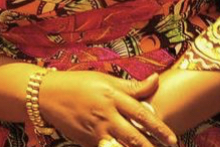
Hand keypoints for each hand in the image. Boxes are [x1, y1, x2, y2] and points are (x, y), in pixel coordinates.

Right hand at [39, 71, 176, 146]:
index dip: (159, 128)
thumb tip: (155, 80)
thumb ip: (131, 86)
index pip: (141, 114)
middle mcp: (106, 115)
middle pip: (134, 136)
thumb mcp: (105, 80)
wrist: (46, 94)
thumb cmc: (79, 84)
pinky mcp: (88, 141)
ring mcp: (96, 130)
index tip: (173, 139)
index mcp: (112, 97)